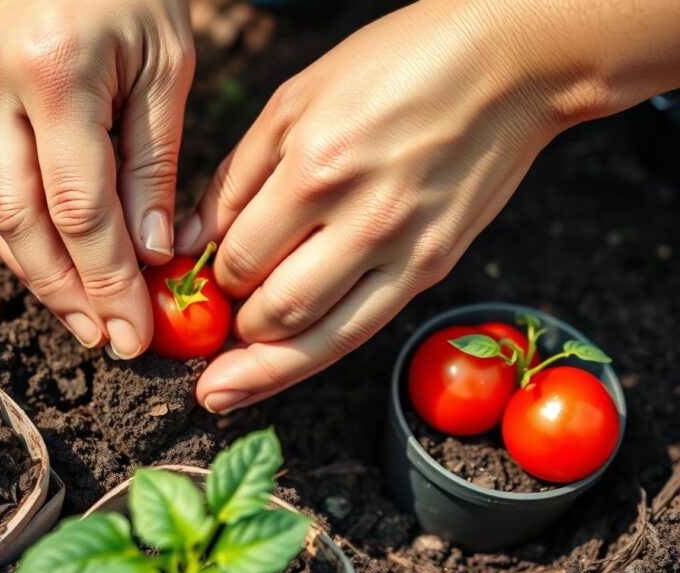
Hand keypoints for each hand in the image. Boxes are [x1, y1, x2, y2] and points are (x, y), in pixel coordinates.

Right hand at [0, 0, 194, 357]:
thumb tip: (149, 254)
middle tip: (104, 339)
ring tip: (81, 317)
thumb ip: (153, 162)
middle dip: (64, 292)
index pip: (78, 205)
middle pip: (20, 222)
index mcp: (54, 72)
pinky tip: (54, 267)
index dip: (106, 278)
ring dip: (36, 275)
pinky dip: (19, 236)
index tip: (133, 331)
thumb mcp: (166, 66)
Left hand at [176, 0, 661, 413]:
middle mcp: (361, 219)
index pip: (238, 253)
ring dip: (261, 368)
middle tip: (206, 333)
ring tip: (221, 390)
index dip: (208, 278)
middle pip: (273, 307)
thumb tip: (184, 242)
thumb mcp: (296, 99)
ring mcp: (403, 250)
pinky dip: (311, 358)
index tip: (197, 284)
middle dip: (230, 327)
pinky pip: (362, 330)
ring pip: (318, 338)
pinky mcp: (433, 268)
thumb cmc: (393, 65)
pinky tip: (276, 371)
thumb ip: (235, 176)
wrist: (508, 63)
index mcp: (316, 167)